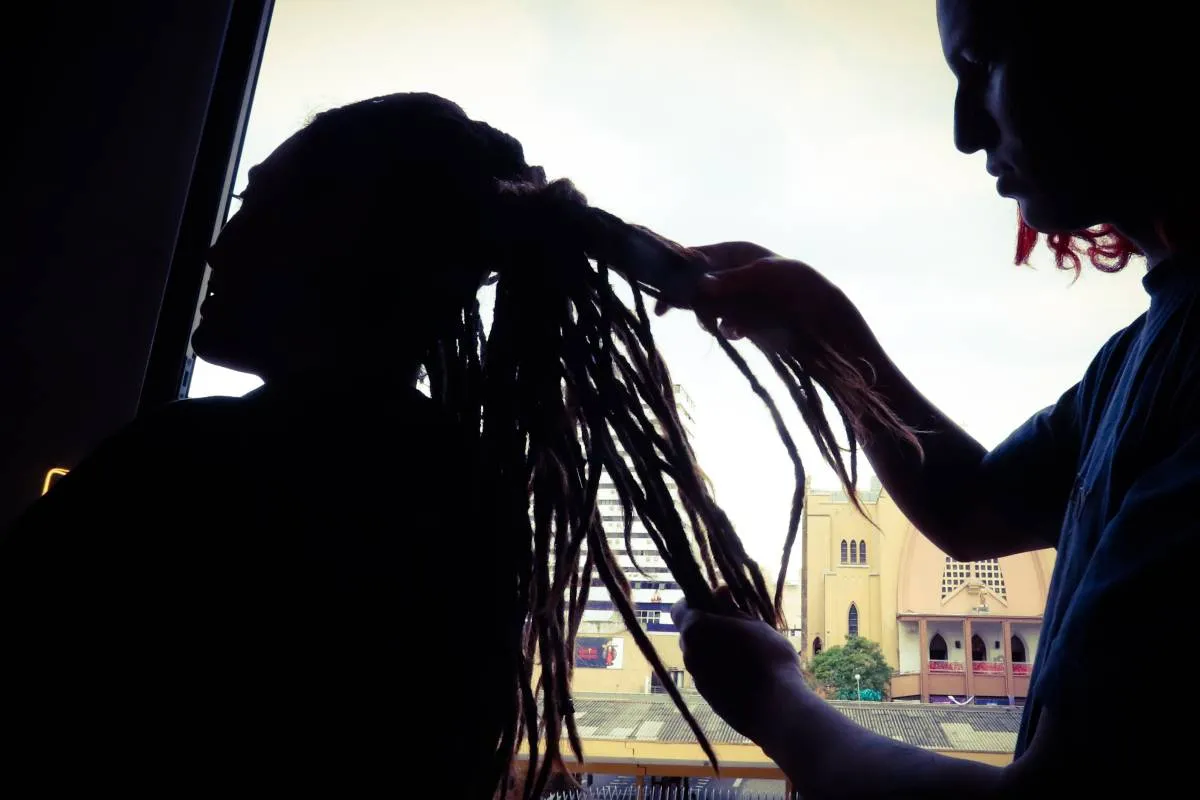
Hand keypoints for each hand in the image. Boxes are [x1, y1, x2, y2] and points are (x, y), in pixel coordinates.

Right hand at [662, 241, 874, 357]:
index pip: (694, 257)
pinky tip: (738, 333)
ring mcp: (738, 294)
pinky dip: (727, 328)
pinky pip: (724, 322)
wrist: (825, 314)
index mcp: (735, 251)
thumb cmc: (798, 284)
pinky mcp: (746, 316)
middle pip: (696, 284)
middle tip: (698, 317)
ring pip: (708, 306)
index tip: (663, 294)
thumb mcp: (764, 276)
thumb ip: (732, 280)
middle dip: (695, 301)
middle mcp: (732, 271)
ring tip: (727, 326)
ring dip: (711, 318)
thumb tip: (700, 284)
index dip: (677, 273)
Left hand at [671, 597, 807, 745]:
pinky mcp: (707, 698)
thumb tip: (719, 590)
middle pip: (691, 633)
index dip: (695, 603)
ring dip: (715, 650)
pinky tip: (746, 674)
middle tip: (737, 628)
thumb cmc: (768, 658)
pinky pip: (709, 675)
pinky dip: (721, 671)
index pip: (679, 609)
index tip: (717, 603)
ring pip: (700, 656)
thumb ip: (731, 608)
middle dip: (708, 628)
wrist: (777, 708)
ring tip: (746, 653)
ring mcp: (696, 678)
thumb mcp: (753, 625)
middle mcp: (688, 653)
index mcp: (695, 629)